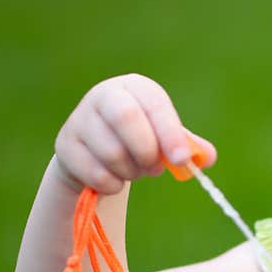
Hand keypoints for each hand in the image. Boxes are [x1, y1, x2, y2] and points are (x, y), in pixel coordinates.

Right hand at [54, 73, 215, 193]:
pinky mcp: (65, 144)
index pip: (155, 105)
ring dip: (131, 171)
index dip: (170, 134)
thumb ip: (188, 147)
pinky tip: (114, 180)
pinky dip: (112, 184)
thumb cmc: (140, 141)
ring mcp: (80, 118)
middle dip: (146, 151)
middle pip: (126, 118)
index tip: (183, 160)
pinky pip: (94, 172)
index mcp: (136, 88)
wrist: (96, 154)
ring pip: (111, 151)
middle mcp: (104, 95)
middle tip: (155, 169)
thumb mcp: (166, 139)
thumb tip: (206, 158)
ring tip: (134, 171)